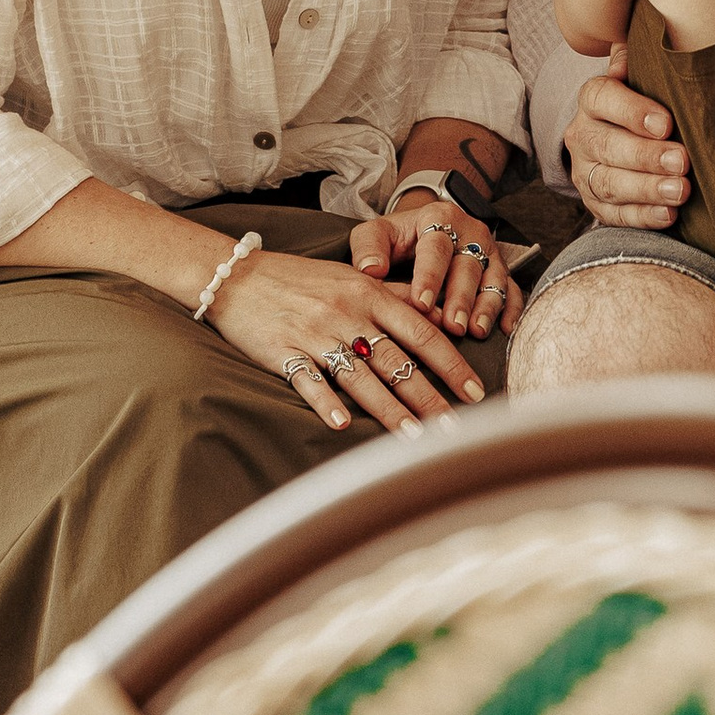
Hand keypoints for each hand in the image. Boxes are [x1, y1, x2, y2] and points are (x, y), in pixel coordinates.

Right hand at [209, 247, 486, 432]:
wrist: (237, 275)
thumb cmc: (302, 280)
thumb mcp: (353, 277)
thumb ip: (397, 295)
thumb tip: (443, 317)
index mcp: (368, 293)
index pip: (421, 332)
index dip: (451, 363)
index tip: (476, 391)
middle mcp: (346, 313)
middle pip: (396, 361)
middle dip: (429, 397)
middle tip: (456, 429)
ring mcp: (313, 333)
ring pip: (359, 376)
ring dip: (389, 410)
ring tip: (415, 438)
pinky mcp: (281, 351)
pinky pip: (307, 380)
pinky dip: (325, 402)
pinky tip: (343, 425)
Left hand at [346, 195, 519, 336]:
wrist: (426, 227)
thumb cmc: (399, 236)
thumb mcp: (376, 233)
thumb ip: (368, 248)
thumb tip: (370, 270)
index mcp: (438, 219)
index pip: (435, 248)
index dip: (429, 276)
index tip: (421, 303)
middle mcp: (469, 232)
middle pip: (468, 265)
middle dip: (461, 298)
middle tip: (453, 326)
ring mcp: (488, 252)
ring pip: (493, 278)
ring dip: (486, 306)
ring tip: (476, 331)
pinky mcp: (500, 270)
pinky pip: (512, 289)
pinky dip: (511, 310)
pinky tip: (506, 330)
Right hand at [562, 48, 688, 229]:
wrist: (619, 136)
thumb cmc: (645, 100)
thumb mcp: (642, 75)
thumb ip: (646, 59)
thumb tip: (660, 35)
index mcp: (593, 98)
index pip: (603, 99)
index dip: (632, 111)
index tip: (666, 122)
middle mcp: (583, 134)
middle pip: (608, 146)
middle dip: (647, 156)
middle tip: (682, 161)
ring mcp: (585, 172)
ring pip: (608, 183)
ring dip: (646, 189)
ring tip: (680, 191)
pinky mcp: (595, 203)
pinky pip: (613, 214)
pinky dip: (641, 217)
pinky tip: (668, 216)